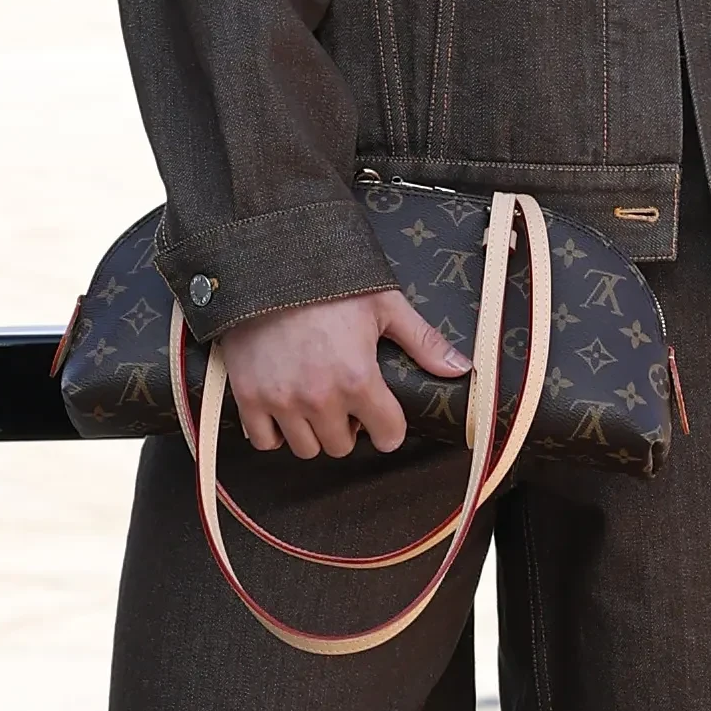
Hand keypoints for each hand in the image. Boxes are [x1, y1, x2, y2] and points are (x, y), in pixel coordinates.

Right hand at [216, 289, 473, 459]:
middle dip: (349, 429)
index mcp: (357, 378)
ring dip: (314, 432)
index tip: (384, 419)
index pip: (387, 435)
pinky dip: (276, 432)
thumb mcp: (383, 304)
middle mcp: (319, 397)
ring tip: (315, 403)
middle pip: (343, 446)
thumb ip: (422, 341)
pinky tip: (284, 408)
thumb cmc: (327, 280)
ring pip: (307, 448)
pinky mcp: (249, 397)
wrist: (265, 262)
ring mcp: (281, 400)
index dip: (390, 428)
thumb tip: (462, 367)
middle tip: (345, 402)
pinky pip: (266, 441)